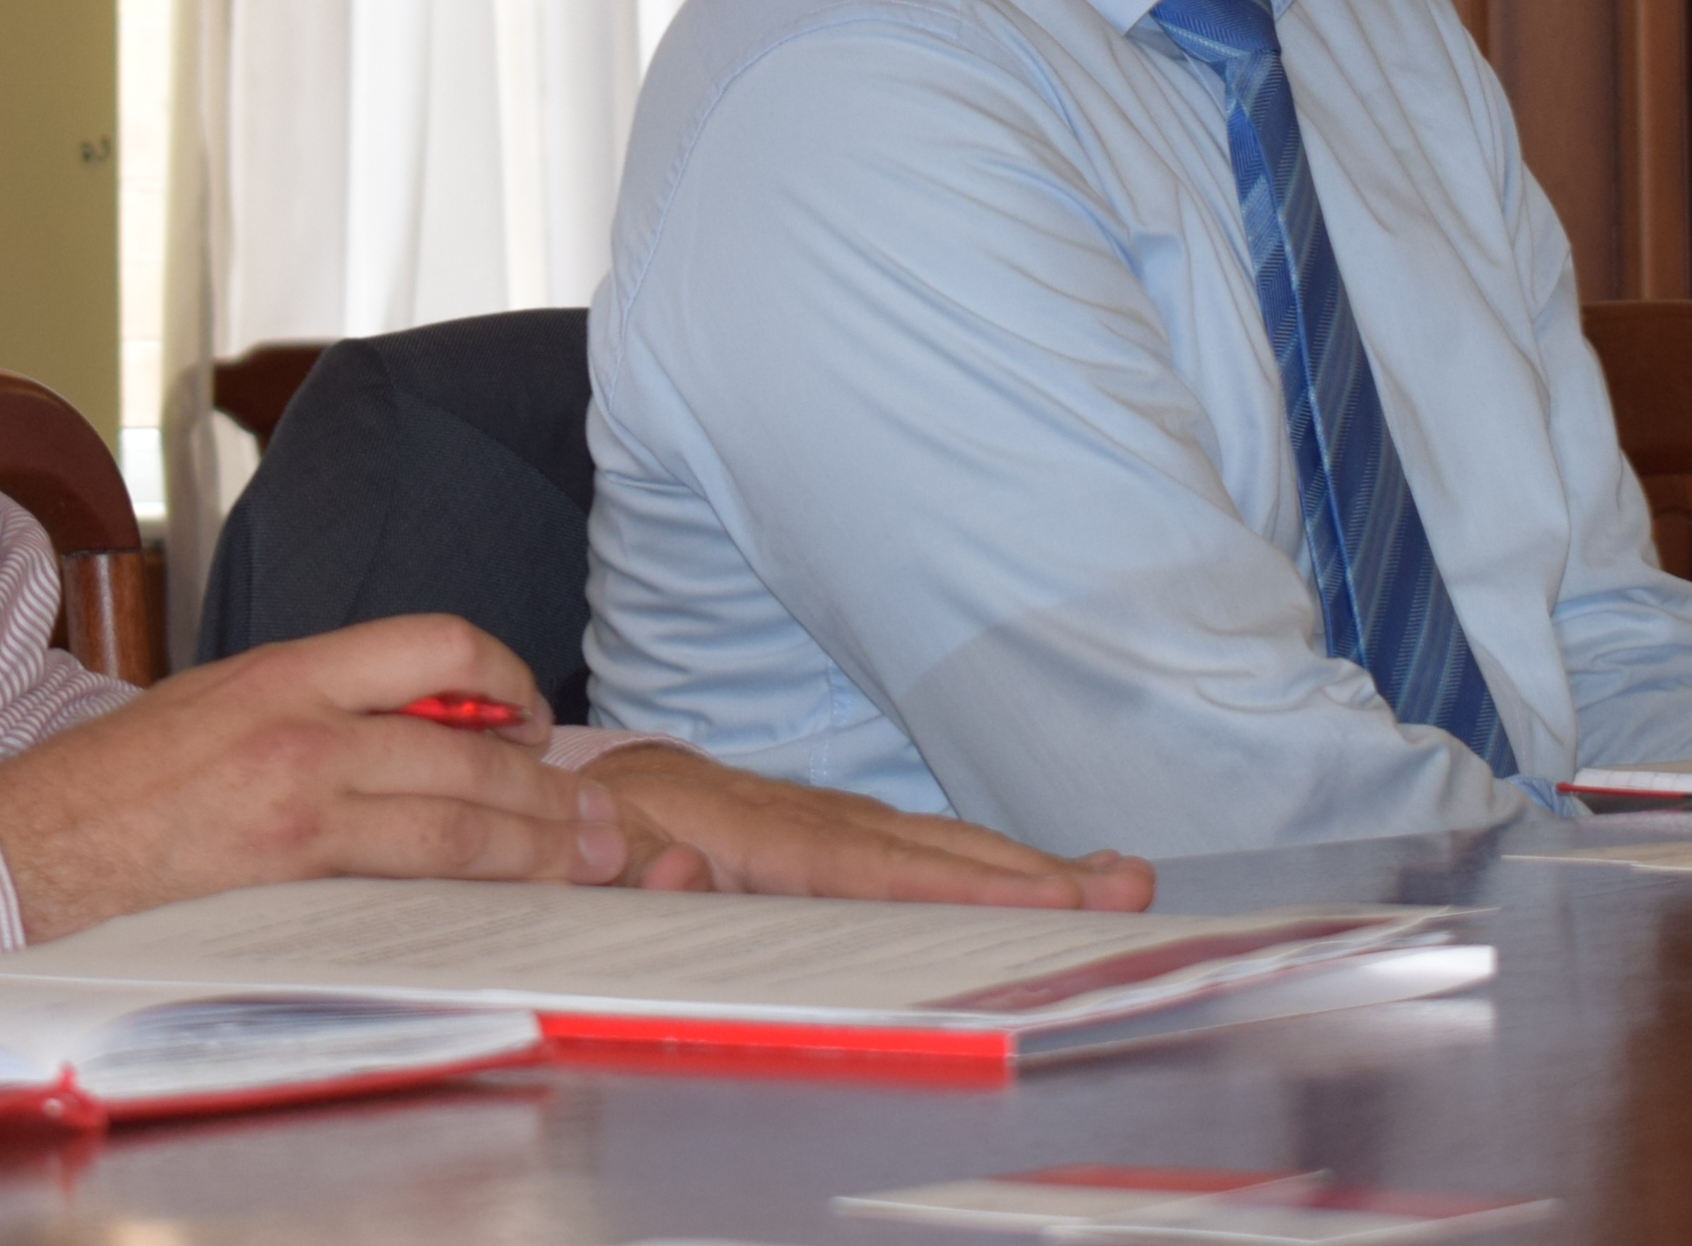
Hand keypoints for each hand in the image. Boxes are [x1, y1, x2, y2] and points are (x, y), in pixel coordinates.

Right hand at [0, 615, 626, 941]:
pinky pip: (410, 874)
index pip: (433, 642)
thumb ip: (310, 712)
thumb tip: (403, 736)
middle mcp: (302, 719)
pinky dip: (476, 884)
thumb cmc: (109, 788)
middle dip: (552, 785)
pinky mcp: (286, 866)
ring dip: (540, 841)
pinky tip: (511, 899)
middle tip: (607, 818)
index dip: (504, 678)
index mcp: (286, 668)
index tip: (533, 722)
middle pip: (468, 741)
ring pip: (457, 816)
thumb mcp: (215, 708)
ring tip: (594, 861)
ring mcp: (297, 795)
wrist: (21, 849)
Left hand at [581, 744, 1155, 911]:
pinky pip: (916, 852)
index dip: (950, 884)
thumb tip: (683, 873)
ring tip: (1120, 881)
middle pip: (922, 849)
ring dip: (1024, 867)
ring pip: (932, 845)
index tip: (1037, 900)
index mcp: (738, 830)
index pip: (861, 865)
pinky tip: (1056, 881)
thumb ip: (620, 869)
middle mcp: (795, 817)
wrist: (566, 791)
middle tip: (1125, 889)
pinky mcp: (827, 833)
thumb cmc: (571, 840)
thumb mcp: (571, 860)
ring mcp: (818, 821)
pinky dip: (988, 866)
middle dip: (1024, 872)